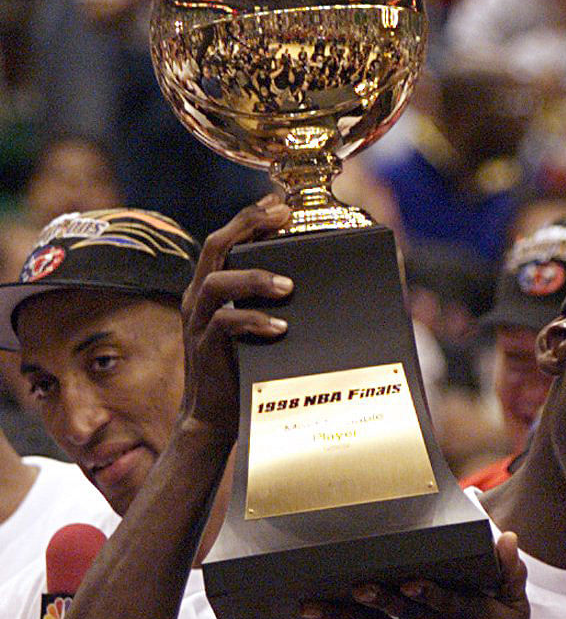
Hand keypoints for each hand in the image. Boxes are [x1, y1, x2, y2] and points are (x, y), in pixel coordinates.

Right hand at [179, 197, 293, 433]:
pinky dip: (253, 321)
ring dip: (254, 278)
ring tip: (288, 285)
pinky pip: (225, 324)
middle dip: (248, 225)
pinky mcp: (205, 348)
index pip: (224, 239)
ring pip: (217, 281)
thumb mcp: (257, 325)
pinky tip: (280, 326)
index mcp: (211, 287)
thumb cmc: (244, 367)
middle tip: (283, 217)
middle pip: (215, 246)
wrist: (214, 416)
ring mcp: (200, 322)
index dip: (249, 217)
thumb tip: (313, 281)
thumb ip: (272, 301)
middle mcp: (200, 298)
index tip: (280, 202)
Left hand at [302, 531, 530, 618]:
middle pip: (402, 610)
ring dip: (343, 615)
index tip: (409, 583)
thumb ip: (512, 573)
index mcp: (465, 612)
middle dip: (379, 598)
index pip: (443, 599)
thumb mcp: (517, 611)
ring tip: (312, 607)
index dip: (425, 592)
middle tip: (355, 587)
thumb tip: (509, 537)